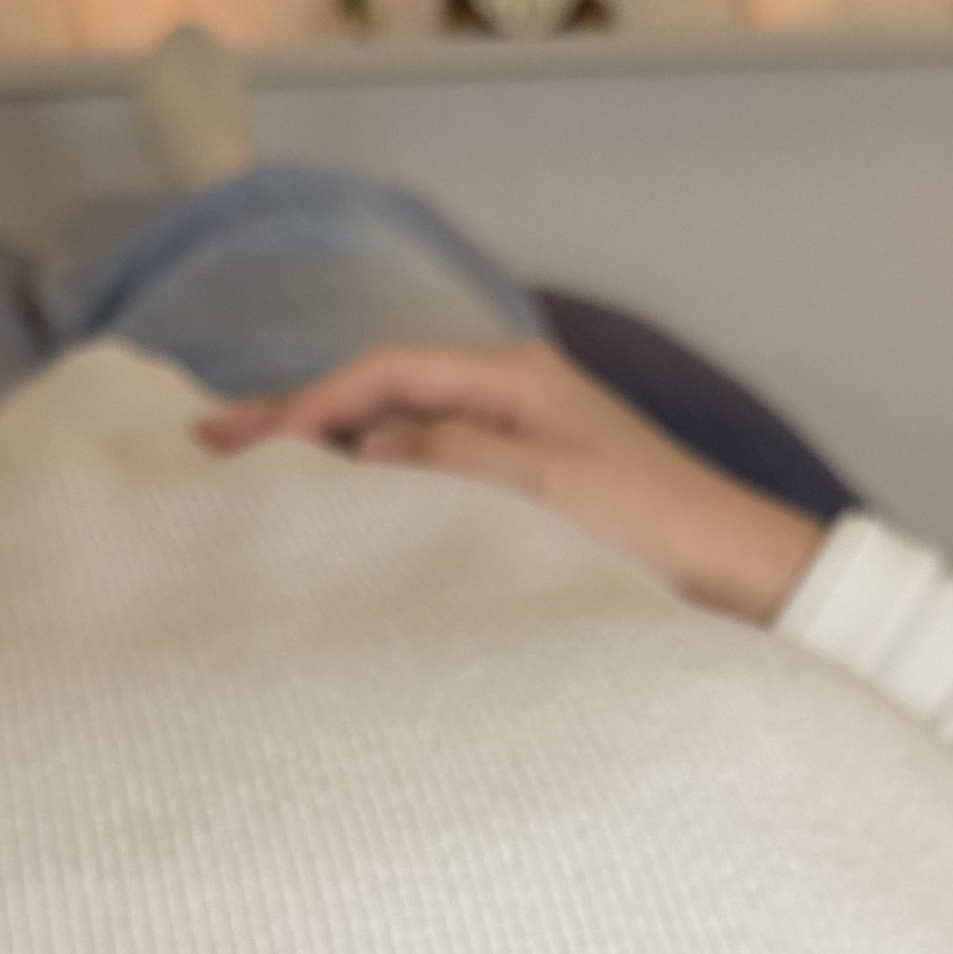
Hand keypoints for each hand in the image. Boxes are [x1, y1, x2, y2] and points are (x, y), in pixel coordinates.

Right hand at [199, 338, 824, 621]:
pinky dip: (372, 484)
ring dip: (327, 453)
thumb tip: (365, 452)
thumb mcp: (549, 491)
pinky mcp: (526, 487)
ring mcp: (517, 440)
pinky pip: (427, 473)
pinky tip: (338, 510)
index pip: (382, 376)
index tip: (243, 446)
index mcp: (513, 378)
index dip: (307, 406)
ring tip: (251, 476)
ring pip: (397, 435)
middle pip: (380, 396)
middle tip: (209, 447)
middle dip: (296, 420)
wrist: (743, 577)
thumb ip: (452, 463)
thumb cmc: (660, 527)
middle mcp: (510, 396)